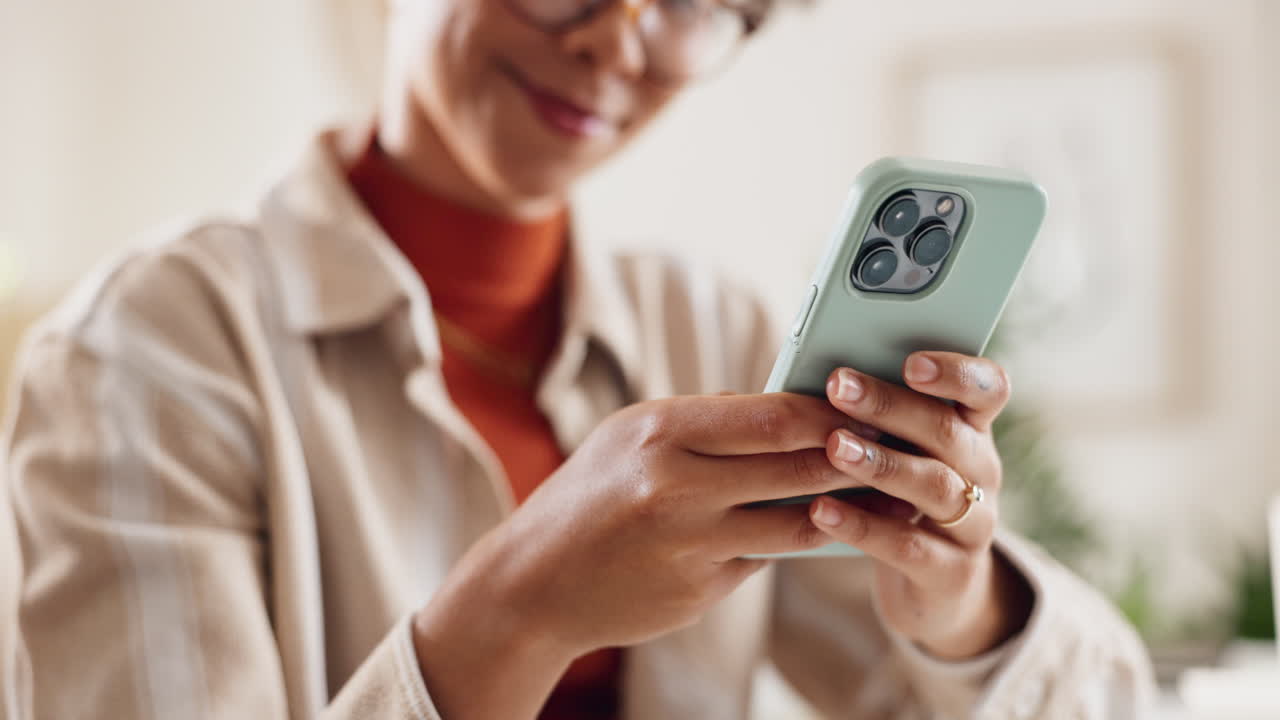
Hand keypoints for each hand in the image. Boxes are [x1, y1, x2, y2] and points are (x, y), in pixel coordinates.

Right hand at [412, 392, 876, 718]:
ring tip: (888, 489)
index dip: (830, 409)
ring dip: (848, 504)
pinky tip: (837, 527)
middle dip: (856, 453)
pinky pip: (770, 556)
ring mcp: (693, 544)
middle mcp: (679, 488)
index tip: (867, 401)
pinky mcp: (703, 588)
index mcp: (661, 434)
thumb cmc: (588, 494)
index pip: (772, 415)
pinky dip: (805, 539)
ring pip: (798, 520)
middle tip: (898, 441)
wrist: (534, 581)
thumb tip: (783, 406)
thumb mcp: (632, 436)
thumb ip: (706, 421)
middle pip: (797, 465)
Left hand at [807, 352, 1033, 660]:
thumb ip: (879, 418)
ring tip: (833, 446)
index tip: (911, 362)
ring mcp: (974, 525)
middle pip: (946, 432)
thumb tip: (824, 377)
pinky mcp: (951, 573)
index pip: (988, 388)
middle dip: (890, 406)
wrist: (936, 589)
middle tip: (837, 385)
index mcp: (973, 431)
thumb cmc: (901, 496)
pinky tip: (821, 510)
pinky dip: (864, 526)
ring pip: (935, 487)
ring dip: (881, 463)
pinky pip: (909, 546)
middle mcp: (982, 472)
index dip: (956, 373)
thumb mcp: (904, 453)